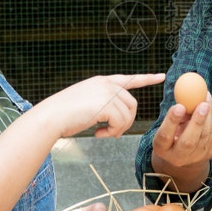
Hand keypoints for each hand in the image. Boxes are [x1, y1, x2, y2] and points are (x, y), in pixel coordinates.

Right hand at [38, 73, 164, 138]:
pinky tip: (98, 134)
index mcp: (102, 81)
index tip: (161, 76)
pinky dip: (112, 133)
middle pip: (132, 104)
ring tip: (103, 134)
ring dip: (118, 129)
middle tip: (112, 133)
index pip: (129, 79)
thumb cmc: (63, 115)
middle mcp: (106, 84)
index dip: (146, 78)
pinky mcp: (105, 105)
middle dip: (127, 121)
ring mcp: (106, 93)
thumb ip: (103, 103)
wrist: (50, 117)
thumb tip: (118, 118)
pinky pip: (120, 123)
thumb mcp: (85, 102)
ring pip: (128, 115)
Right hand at [153, 94, 211, 168]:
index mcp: (162, 149)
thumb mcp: (167, 124)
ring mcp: (195, 157)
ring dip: (208, 115)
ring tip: (206, 96)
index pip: (165, 136)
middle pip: (188, 142)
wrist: (184, 153)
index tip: (179, 106)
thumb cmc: (172, 132)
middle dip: (197, 121)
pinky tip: (210, 104)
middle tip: (203, 104)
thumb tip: (185, 99)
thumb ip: (174, 114)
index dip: (172, 121)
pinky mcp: (209, 153)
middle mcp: (178, 157)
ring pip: (205, 136)